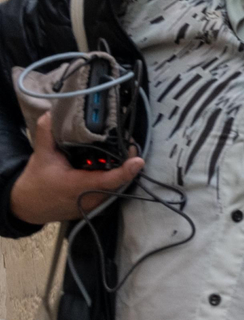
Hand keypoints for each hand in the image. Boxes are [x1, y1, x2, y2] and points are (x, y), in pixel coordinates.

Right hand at [7, 112, 144, 225]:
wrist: (28, 205)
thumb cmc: (36, 181)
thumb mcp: (41, 155)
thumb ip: (47, 133)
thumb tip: (53, 113)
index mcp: (78, 186)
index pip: (108, 180)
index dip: (125, 171)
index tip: (138, 160)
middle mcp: (91, 198)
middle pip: (119, 181)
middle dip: (126, 162)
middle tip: (129, 143)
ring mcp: (95, 204)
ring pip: (117, 186)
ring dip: (123, 169)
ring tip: (125, 149)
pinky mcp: (97, 205)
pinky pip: (112, 190)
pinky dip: (115, 176)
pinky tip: (115, 162)